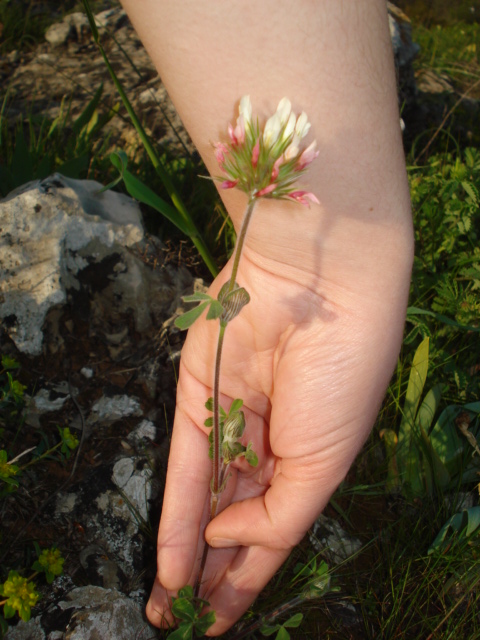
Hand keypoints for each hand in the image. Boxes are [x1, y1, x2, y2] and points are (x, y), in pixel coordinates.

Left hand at [146, 200, 411, 634]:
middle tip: (186, 622)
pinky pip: (183, 468)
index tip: (225, 620)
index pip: (273, 529)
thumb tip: (228, 537)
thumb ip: (279, 513)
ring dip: (185, 555)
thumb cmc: (342, 379)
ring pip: (203, 501)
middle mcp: (266, 444)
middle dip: (212, 572)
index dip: (250, 576)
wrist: (320, 293)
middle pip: (233, 519)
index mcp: (307, 458)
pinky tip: (167, 563)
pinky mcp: (194, 400)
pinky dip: (175, 517)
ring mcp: (229, 423)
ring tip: (167, 608)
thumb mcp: (326, 464)